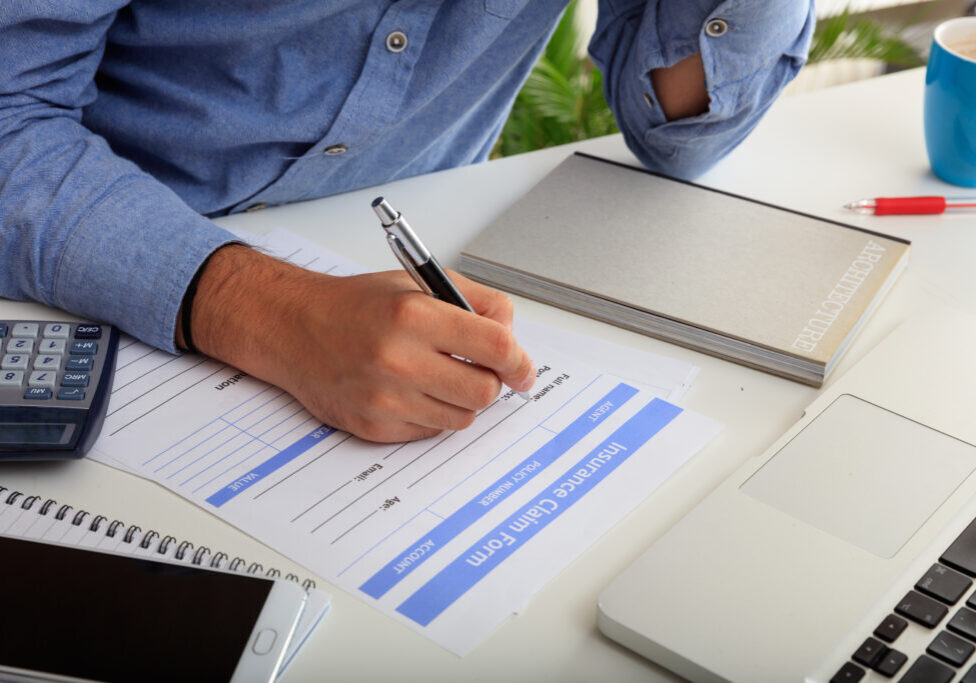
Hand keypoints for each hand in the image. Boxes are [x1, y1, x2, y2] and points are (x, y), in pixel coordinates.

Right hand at [179, 245, 534, 441]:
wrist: (292, 328)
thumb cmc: (355, 304)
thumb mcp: (417, 282)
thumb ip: (473, 299)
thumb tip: (510, 330)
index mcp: (415, 315)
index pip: (496, 347)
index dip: (520, 361)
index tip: (522, 368)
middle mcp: (400, 359)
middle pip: (484, 391)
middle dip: (492, 382)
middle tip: (481, 370)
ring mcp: (386, 399)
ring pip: (462, 418)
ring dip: (463, 400)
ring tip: (443, 377)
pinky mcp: (374, 427)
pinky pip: (430, 432)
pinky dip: (433, 414)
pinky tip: (414, 390)